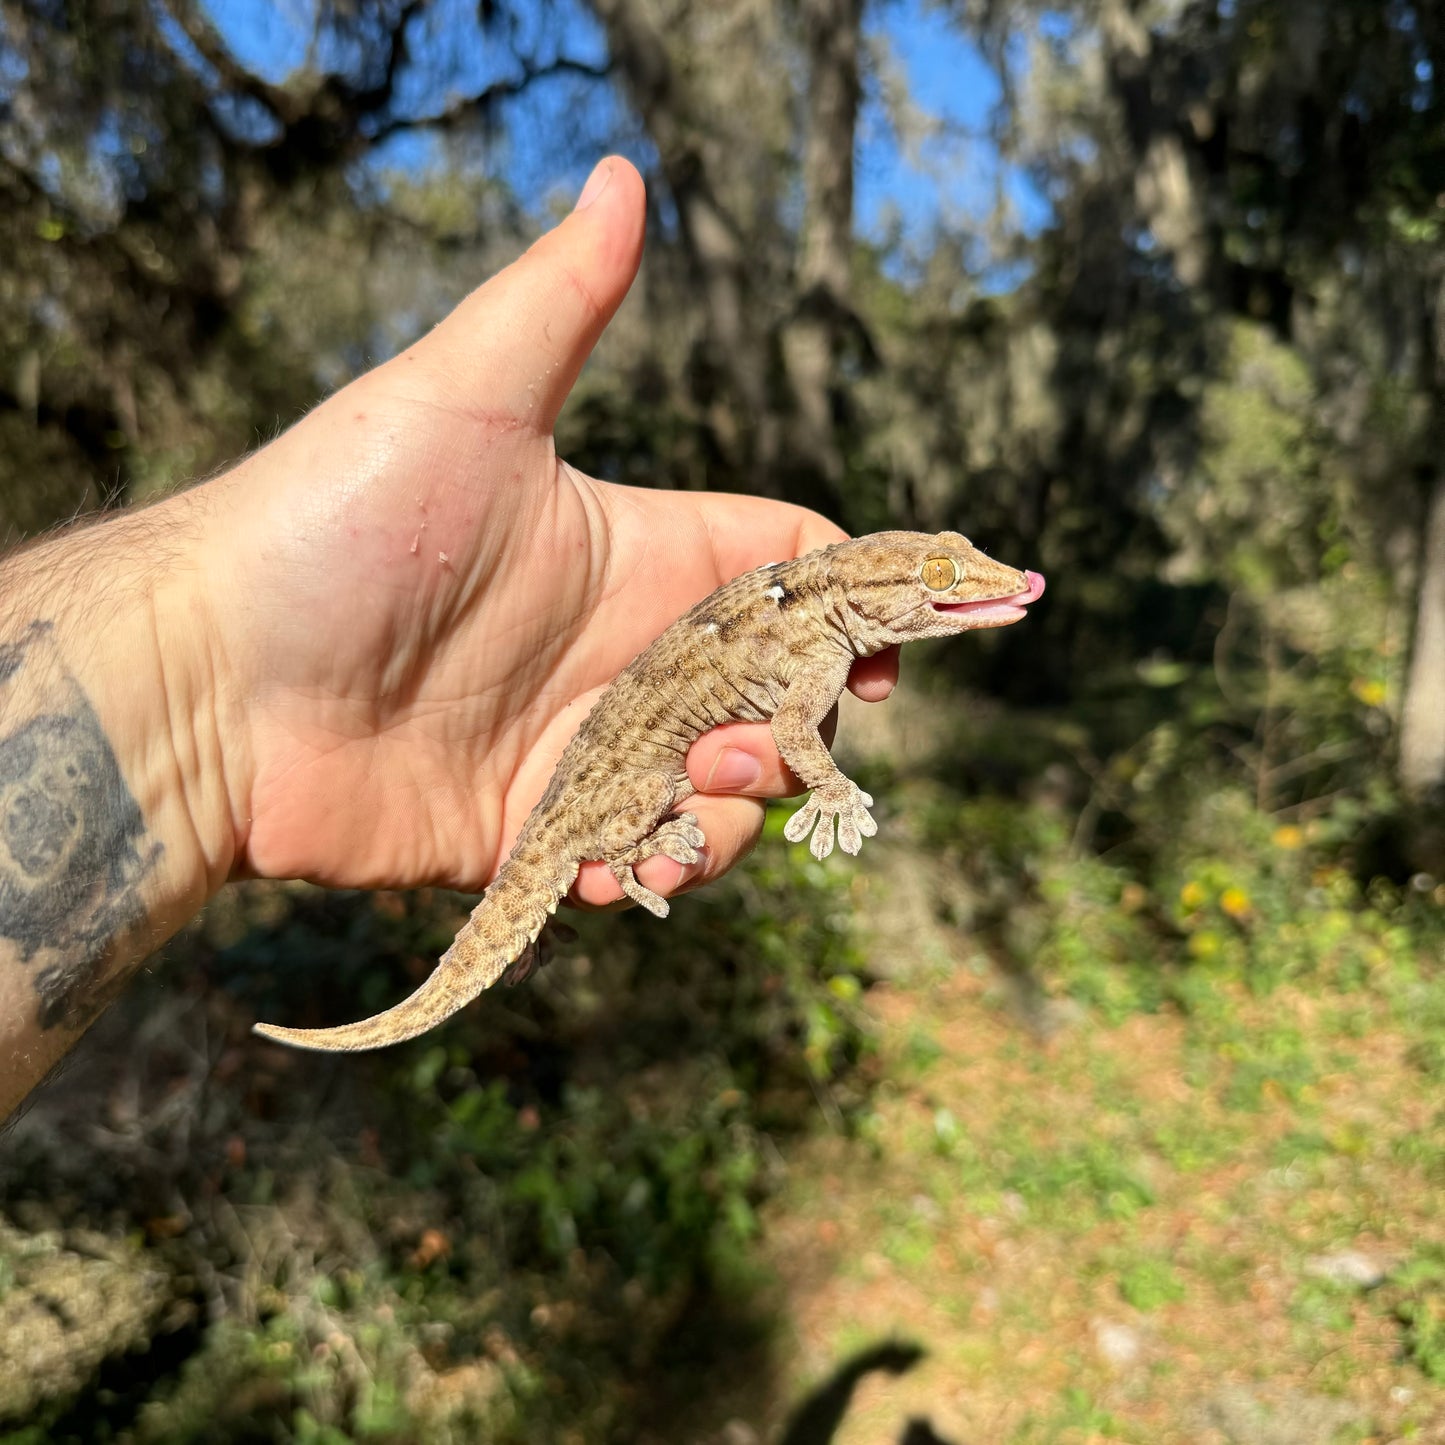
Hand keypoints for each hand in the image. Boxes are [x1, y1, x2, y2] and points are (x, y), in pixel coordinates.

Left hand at [194, 156, 897, 908]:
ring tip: (677, 809)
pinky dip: (656, 872)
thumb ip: (559, 303)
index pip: (786, 568)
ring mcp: (583, 745)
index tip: (893, 652)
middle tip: (745, 745)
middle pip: (775, 695)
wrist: (214, 681)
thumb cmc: (337, 524)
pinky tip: (621, 870)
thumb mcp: (461, 398)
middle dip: (796, 728)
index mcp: (639, 553)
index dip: (853, 605)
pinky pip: (638, 862)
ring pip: (720, 792)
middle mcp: (625, 651)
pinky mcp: (538, 832)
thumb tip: (624, 177)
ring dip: (733, 812)